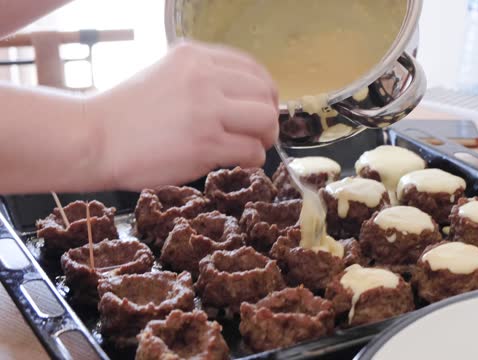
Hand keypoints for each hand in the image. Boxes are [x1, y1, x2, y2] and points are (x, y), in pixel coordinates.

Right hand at [86, 40, 279, 190]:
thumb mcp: (164, 75)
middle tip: (261, 132)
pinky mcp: (205, 144)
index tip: (262, 107)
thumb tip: (243, 98)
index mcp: (194, 56)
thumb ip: (201, 79)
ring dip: (265, 137)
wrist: (93, 139)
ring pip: (265, 120)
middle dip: (269, 116)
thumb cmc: (125, 114)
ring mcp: (205, 110)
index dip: (264, 92)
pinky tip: (240, 161)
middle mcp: (203, 77)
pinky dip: (253, 159)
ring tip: (253, 146)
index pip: (252, 68)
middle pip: (264, 93)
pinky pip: (251, 150)